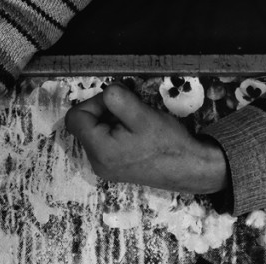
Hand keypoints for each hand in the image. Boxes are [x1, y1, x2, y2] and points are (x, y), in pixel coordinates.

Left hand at [64, 83, 229, 194]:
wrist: (189, 169)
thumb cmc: (168, 144)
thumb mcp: (142, 115)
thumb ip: (118, 99)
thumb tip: (106, 92)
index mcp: (99, 150)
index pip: (76, 117)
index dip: (94, 102)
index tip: (118, 101)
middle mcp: (96, 162)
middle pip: (85, 124)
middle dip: (105, 110)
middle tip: (131, 109)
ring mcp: (105, 166)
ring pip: (96, 131)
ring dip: (113, 119)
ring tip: (137, 122)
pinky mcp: (114, 166)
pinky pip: (106, 141)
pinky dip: (118, 130)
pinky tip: (137, 132)